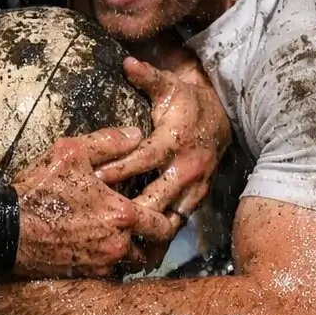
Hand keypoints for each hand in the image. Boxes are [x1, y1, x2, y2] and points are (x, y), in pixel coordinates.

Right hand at [9, 127, 176, 278]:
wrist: (4, 230)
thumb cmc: (37, 190)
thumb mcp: (70, 153)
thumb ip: (108, 142)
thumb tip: (137, 134)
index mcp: (121, 214)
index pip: (163, 222)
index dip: (170, 214)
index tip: (170, 208)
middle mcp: (116, 244)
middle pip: (152, 248)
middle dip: (155, 236)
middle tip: (154, 224)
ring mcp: (100, 264)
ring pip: (131, 261)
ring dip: (133, 249)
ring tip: (127, 234)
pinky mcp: (83, 275)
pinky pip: (108, 270)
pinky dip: (111, 259)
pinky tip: (101, 245)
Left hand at [97, 57, 231, 232]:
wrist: (222, 117)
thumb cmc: (187, 101)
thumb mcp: (169, 85)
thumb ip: (147, 76)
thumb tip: (127, 62)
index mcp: (174, 140)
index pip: (143, 159)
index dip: (118, 169)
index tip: (93, 179)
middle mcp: (186, 168)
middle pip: (155, 196)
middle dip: (130, 211)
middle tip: (102, 222)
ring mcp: (195, 187)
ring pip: (170, 217)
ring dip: (148, 232)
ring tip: (123, 249)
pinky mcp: (198, 199)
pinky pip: (179, 222)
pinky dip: (162, 236)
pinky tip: (144, 251)